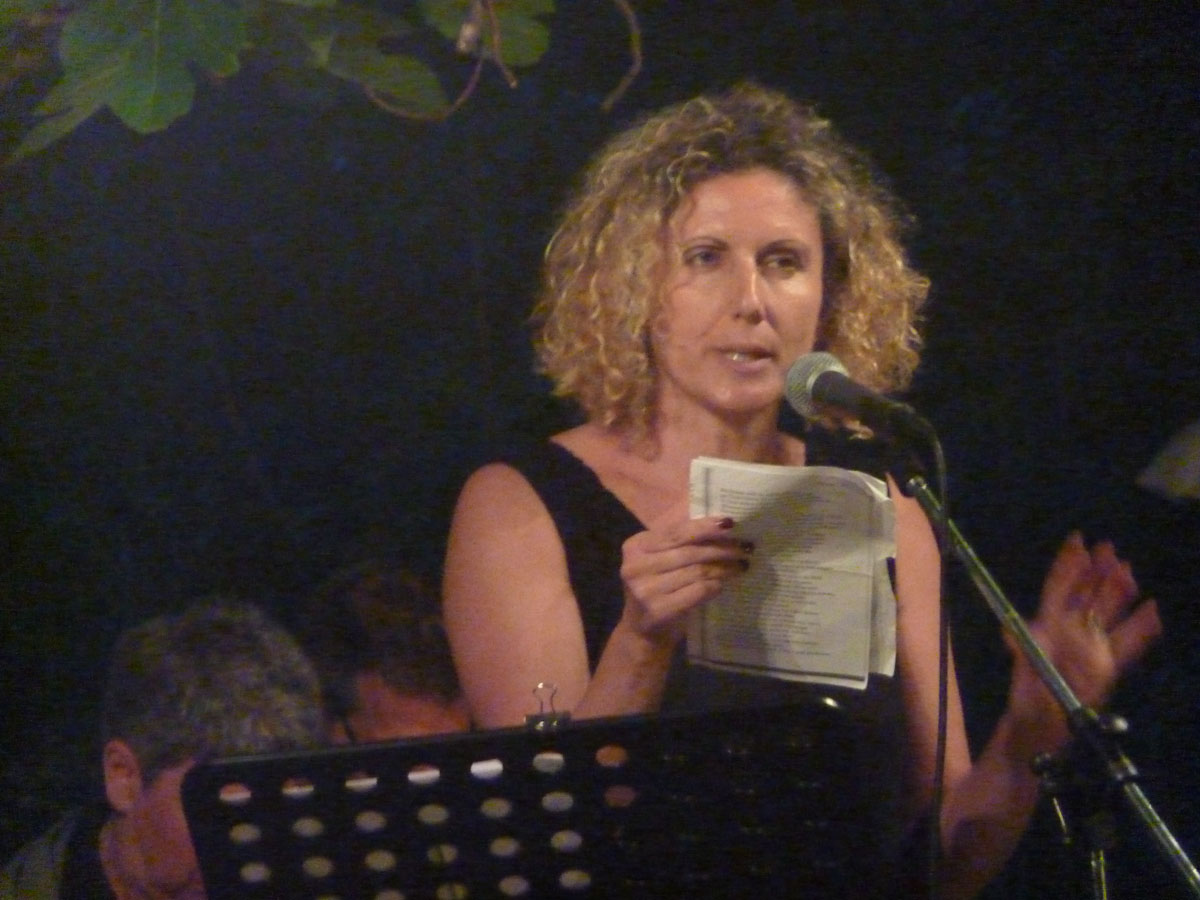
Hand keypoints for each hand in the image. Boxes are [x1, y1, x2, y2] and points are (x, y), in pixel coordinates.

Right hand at [618, 510, 751, 642]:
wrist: (642, 632)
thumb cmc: (658, 589)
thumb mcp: (660, 560)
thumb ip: (681, 542)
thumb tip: (721, 524)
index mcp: (636, 546)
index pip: (677, 532)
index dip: (705, 526)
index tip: (730, 523)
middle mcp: (636, 566)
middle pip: (690, 551)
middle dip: (722, 548)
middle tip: (745, 547)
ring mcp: (645, 590)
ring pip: (697, 571)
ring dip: (724, 567)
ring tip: (741, 565)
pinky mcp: (658, 610)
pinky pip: (698, 591)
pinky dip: (715, 586)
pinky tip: (723, 584)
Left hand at [1006, 532, 1161, 753]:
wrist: (1039, 742)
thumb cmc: (1028, 713)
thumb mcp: (1023, 683)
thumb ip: (1023, 659)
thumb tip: (1011, 631)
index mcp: (1046, 635)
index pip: (1057, 593)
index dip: (1066, 568)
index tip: (1077, 542)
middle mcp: (1069, 638)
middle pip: (1085, 598)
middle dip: (1096, 572)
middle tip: (1109, 548)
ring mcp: (1089, 653)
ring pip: (1106, 616)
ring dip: (1118, 593)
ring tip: (1129, 570)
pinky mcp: (1105, 671)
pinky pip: (1126, 645)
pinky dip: (1141, 629)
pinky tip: (1154, 612)